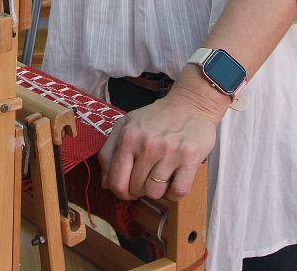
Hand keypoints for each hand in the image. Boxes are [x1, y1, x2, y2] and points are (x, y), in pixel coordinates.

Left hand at [96, 84, 221, 202]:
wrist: (191, 104)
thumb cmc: (157, 117)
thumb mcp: (126, 125)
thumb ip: (109, 152)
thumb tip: (104, 183)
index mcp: (128, 137)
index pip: (116, 181)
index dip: (120, 191)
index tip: (128, 187)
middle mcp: (147, 145)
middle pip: (135, 189)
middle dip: (139, 189)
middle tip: (147, 177)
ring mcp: (169, 153)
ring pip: (155, 193)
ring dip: (158, 190)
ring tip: (162, 176)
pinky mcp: (190, 159)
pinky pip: (178, 192)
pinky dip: (175, 192)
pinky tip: (175, 179)